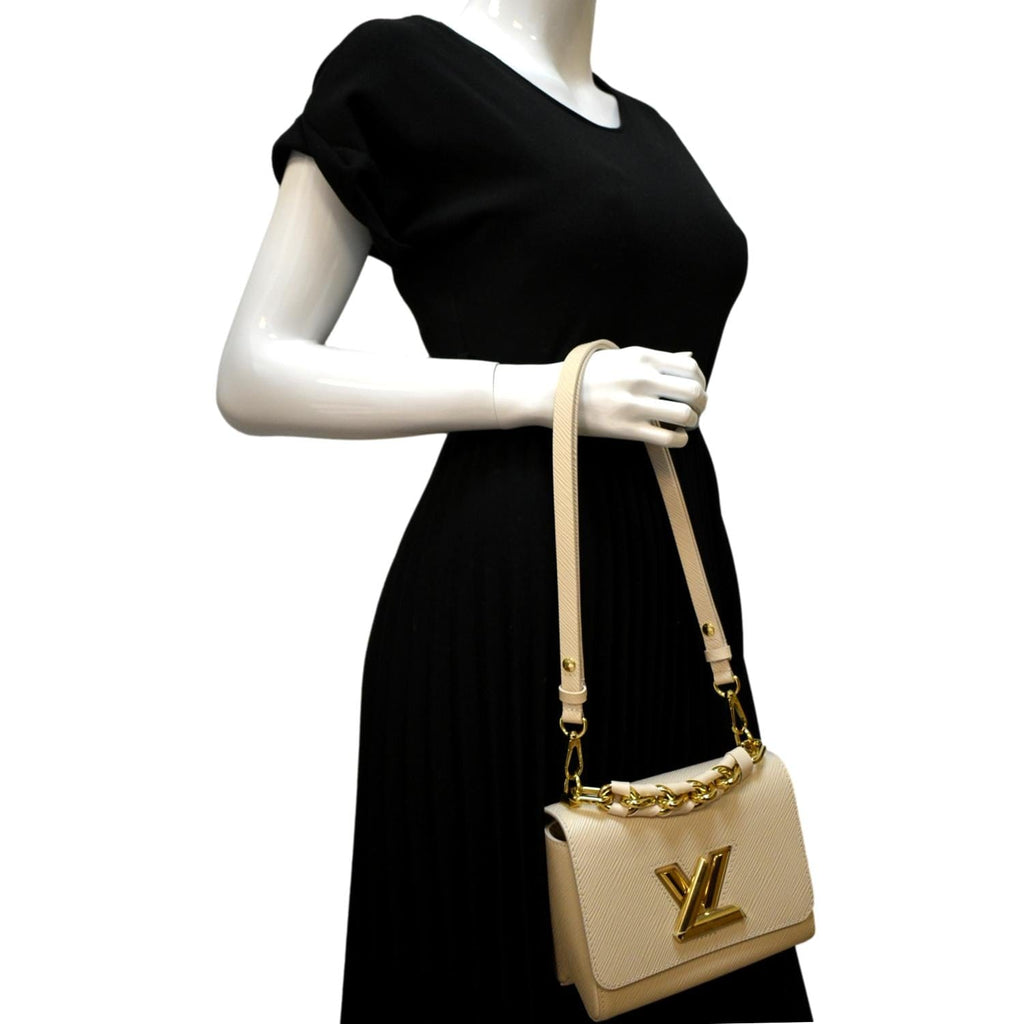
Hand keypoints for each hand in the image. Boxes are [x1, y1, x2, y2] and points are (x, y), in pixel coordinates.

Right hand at [577, 345, 707, 446]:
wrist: (553, 393)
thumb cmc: (589, 374)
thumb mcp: (622, 357)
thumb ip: (657, 358)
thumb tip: (688, 357)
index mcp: (642, 357)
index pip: (690, 367)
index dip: (700, 381)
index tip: (695, 391)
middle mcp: (641, 378)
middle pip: (693, 391)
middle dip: (701, 404)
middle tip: (694, 411)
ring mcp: (634, 404)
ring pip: (685, 415)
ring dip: (692, 423)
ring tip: (684, 426)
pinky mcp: (626, 428)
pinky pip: (668, 438)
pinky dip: (679, 441)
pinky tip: (674, 438)